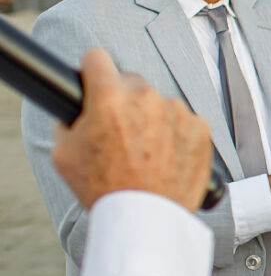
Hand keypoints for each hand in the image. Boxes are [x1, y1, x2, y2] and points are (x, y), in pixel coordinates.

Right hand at [53, 49, 212, 211]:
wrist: (147, 217)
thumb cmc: (103, 186)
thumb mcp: (64, 152)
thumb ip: (69, 120)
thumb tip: (80, 108)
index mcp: (110, 98)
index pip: (97, 58)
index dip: (92, 72)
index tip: (94, 82)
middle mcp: (147, 98)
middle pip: (130, 81)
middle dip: (122, 100)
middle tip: (119, 130)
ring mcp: (178, 112)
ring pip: (158, 103)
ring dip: (152, 117)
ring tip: (144, 151)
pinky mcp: (201, 128)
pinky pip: (183, 120)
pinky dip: (175, 133)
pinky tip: (165, 156)